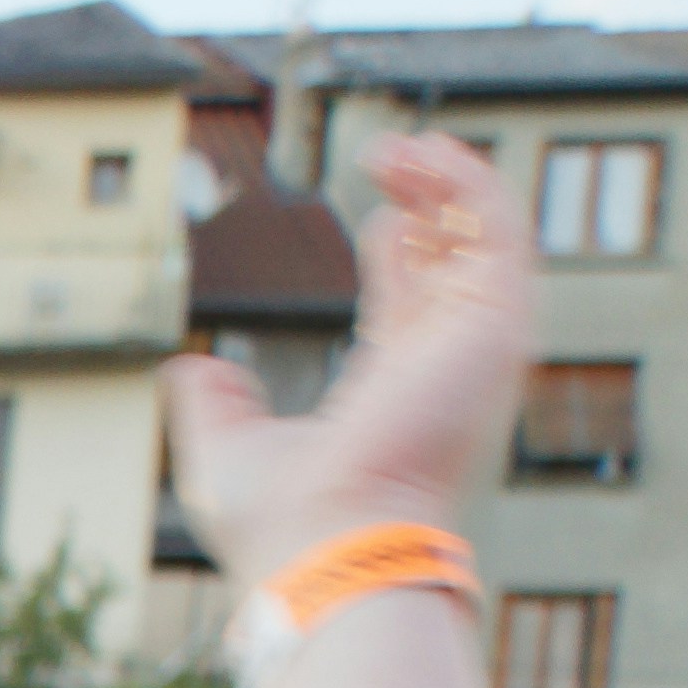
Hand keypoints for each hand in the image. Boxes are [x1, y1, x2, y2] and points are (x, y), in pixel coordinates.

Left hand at [166, 133, 527, 593]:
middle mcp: (446, 366)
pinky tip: (427, 155)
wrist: (327, 542)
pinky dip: (469, 188)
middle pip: (457, 264)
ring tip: (404, 144)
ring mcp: (476, 345)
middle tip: (394, 157)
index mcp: (397, 392)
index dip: (403, 255)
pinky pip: (497, 233)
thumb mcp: (227, 452)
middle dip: (433, 205)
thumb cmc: (280, 522)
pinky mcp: (493, 323)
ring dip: (451, 184)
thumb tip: (190, 369)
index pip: (413, 305)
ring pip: (484, 240)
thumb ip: (214, 407)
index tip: (384, 215)